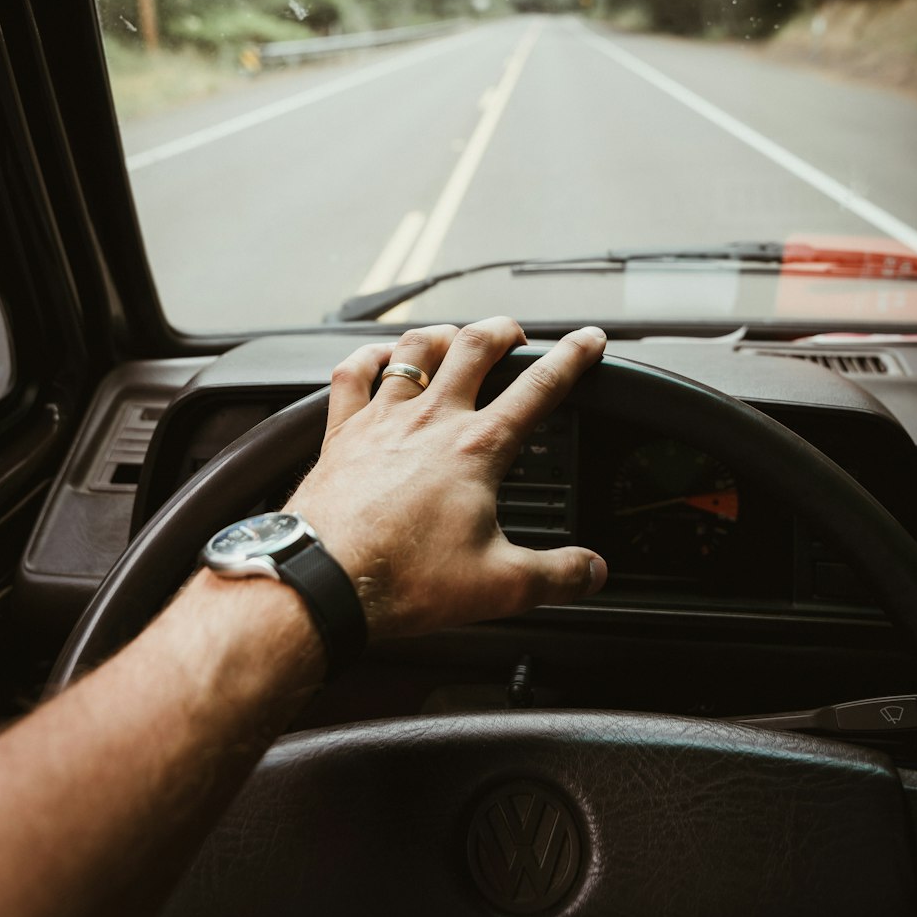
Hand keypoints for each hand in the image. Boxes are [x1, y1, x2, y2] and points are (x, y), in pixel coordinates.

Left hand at [289, 316, 607, 638]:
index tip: (588, 339)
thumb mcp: (499, 587)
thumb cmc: (404, 577)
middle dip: (503, 330)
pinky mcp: (342, 431)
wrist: (324, 579)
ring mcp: (383, 418)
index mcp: (477, 447)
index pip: (538, 387)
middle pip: (475, 346)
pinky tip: (379, 357)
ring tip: (457, 337)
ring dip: (443, 335)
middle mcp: (431, 419)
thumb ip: (557, 576)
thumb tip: (593, 570)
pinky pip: (354, 372)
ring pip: (417, 348)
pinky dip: (370, 356)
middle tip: (516, 334)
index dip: (571, 357)